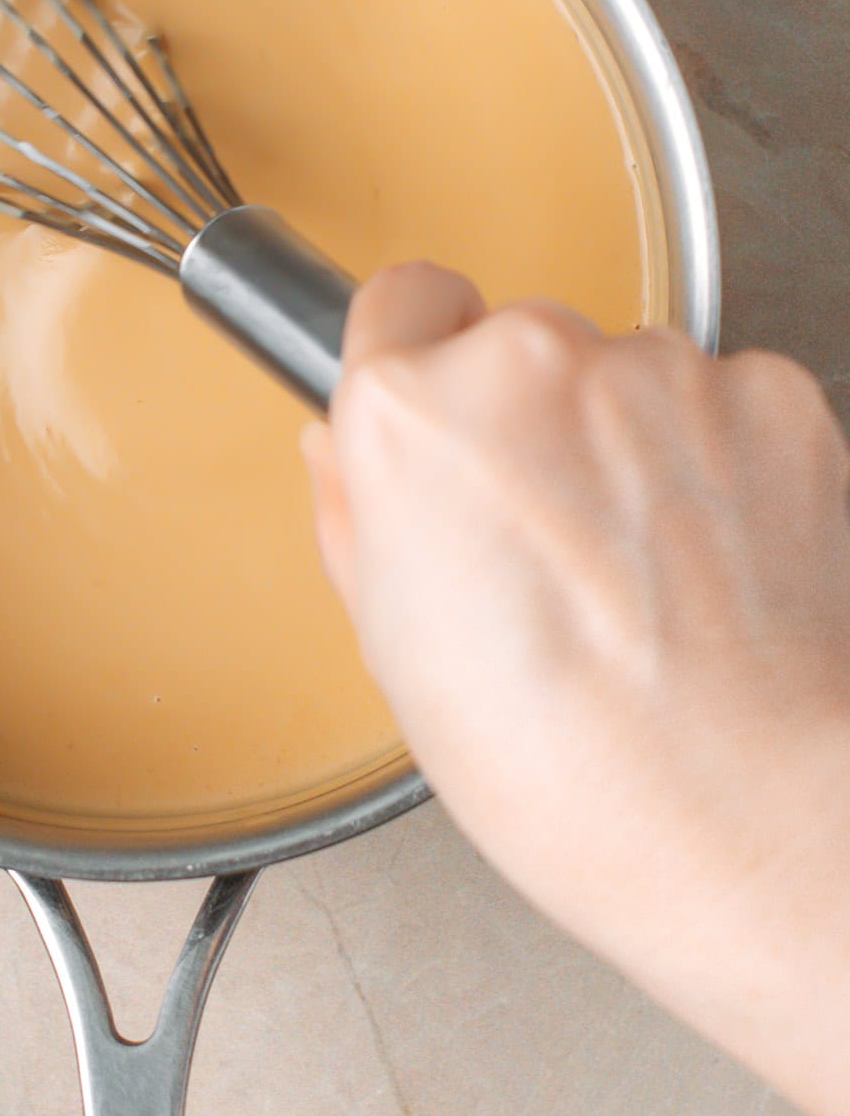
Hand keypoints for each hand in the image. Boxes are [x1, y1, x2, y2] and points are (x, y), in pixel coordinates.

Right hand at [304, 264, 849, 1115]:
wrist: (740, 815)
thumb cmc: (564, 766)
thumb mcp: (393, 645)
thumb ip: (357, 511)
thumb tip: (346, 448)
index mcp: (409, 417)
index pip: (402, 301)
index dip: (423, 369)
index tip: (451, 422)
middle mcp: (530, 363)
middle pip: (518, 343)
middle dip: (531, 419)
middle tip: (551, 540)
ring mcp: (658, 372)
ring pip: (628, 374)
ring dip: (632, 442)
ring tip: (643, 574)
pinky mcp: (770, 395)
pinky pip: (726, 400)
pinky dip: (723, 461)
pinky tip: (713, 562)